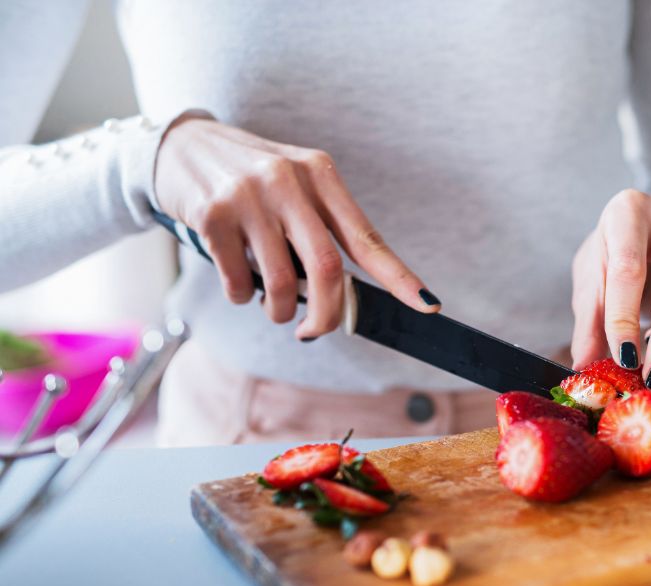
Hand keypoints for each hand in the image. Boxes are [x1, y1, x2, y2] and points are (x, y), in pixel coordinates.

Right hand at [154, 117, 438, 339]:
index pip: (367, 237)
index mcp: (321, 175)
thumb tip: (344, 294)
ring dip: (278, 310)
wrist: (182, 146)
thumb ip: (322, 228)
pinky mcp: (212, 215)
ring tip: (271, 304)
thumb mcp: (296, 185)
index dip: (400, 277)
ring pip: (281, 283)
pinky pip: (238, 282)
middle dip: (326, 315)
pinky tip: (239, 283)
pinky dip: (241, 296)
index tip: (427, 305)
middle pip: (327, 270)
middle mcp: (289, 180)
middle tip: (313, 331)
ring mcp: (249, 196)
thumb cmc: (251, 179)